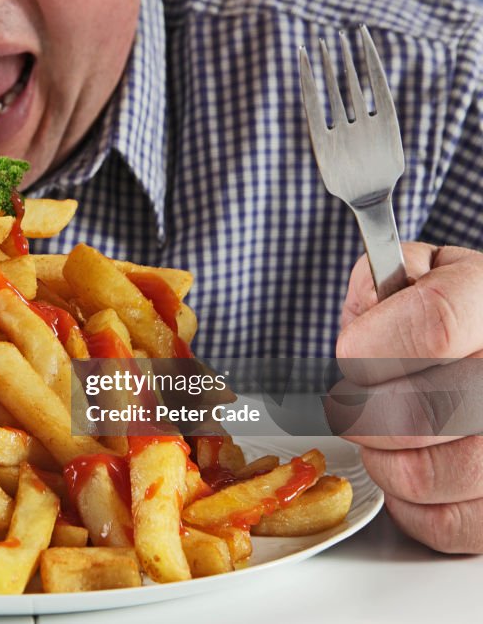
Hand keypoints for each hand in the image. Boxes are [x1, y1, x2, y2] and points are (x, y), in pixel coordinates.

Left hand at [337, 243, 482, 552]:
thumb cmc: (447, 318)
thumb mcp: (421, 276)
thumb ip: (383, 281)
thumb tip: (369, 304)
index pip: (433, 324)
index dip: (370, 347)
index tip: (353, 353)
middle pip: (419, 412)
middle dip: (364, 411)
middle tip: (362, 402)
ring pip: (424, 475)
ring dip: (383, 460)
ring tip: (388, 435)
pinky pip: (443, 525)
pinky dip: (408, 504)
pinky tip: (413, 466)